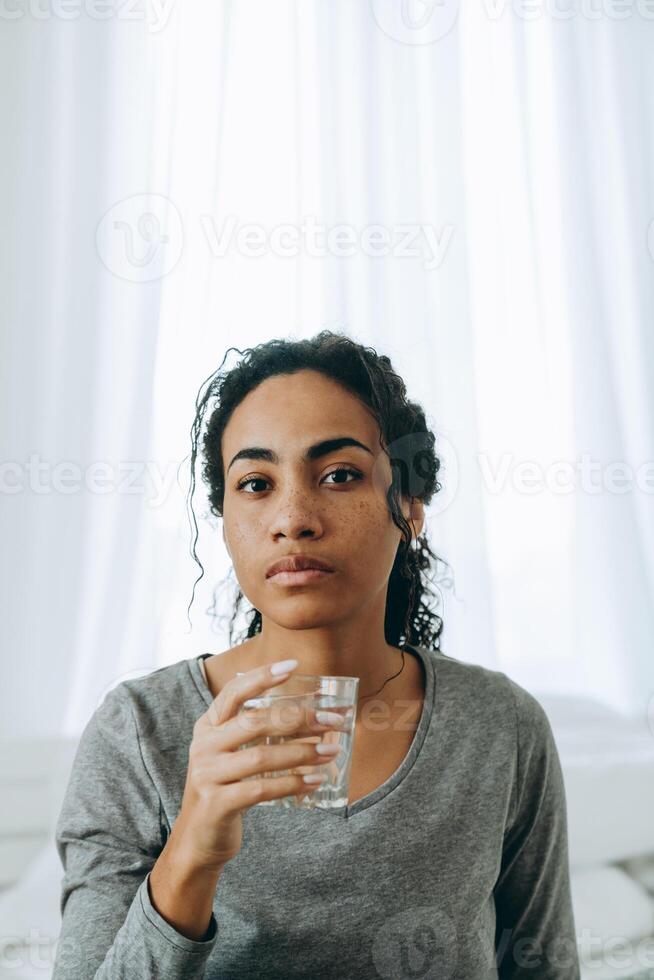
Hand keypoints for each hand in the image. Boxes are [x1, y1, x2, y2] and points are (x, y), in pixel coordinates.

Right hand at [174, 661, 344, 871]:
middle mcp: (204, 746)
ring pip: (261, 757)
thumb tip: (312, 712)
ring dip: (302, 753)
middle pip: (255, 723)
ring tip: (331, 751)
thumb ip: (255, 732)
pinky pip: (261, 789)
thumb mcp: (231, 754)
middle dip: (299, 719)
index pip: (233, 692)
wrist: (198, 839)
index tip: (293, 665)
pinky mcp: (217, 804)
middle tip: (332, 720)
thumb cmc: (226, 788)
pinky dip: (292, 783)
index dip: (262, 677)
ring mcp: (207, 775)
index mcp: (208, 726)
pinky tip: (316, 781)